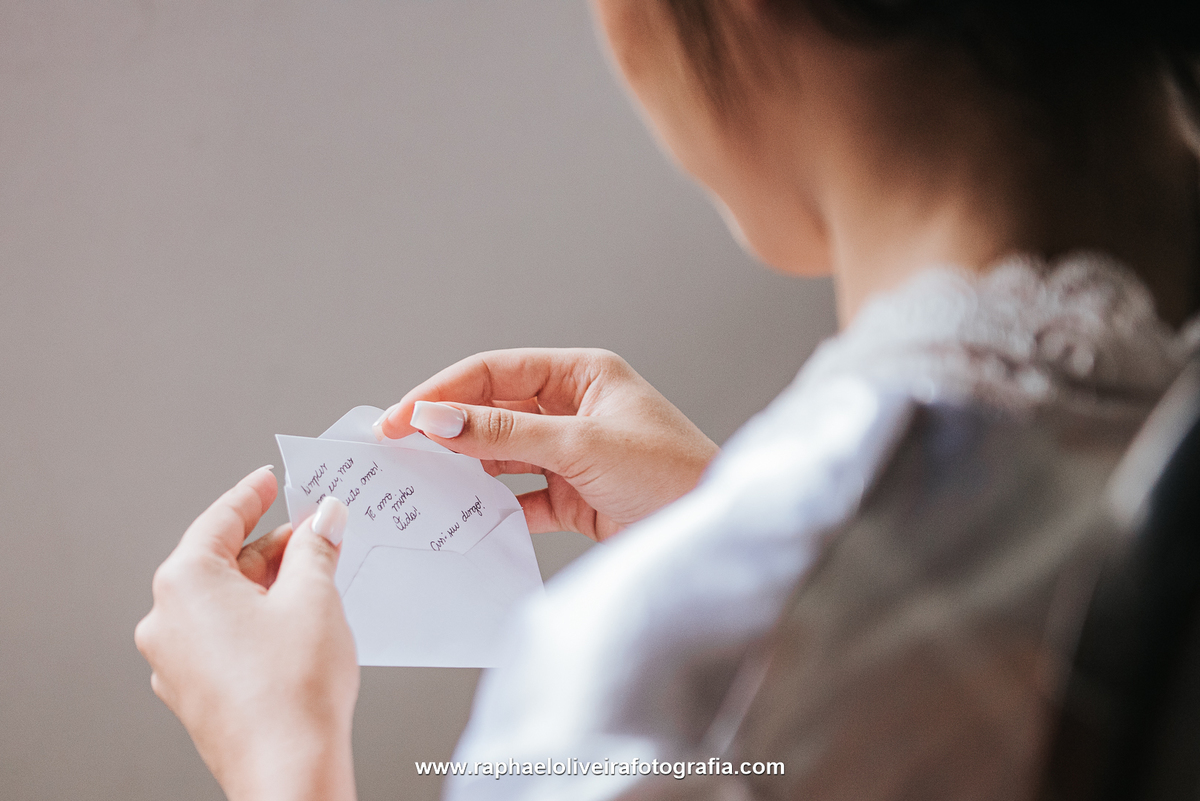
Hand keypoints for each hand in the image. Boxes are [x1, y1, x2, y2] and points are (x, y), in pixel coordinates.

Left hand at [135, 467, 358, 800]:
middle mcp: (167, 620)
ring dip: (268, 585)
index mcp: (184, 584)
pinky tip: (297, 624)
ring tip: (317, 580)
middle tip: (316, 533)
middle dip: (272, 547)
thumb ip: (315, 547)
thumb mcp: (315, 595)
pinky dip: (257, 620)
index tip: (268, 481)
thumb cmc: (292, 690)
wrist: (289, 769)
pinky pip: (223, 637)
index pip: (219, 520)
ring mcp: (174, 661)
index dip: (252, 495)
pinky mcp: (193, 692)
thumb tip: (322, 520)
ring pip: (224, 602)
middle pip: (221, 562)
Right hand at [374, 348, 718, 540]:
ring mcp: (572, 453)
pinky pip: (520, 496)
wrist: (712, 530)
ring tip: (420, 484)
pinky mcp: (575, 496)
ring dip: (466, 469)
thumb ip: (505, 435)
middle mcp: (573, 408)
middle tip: (395, 450)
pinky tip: (464, 517)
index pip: (496, 372)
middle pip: (493, 411)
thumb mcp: (581, 445)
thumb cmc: (669, 472)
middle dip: (447, 429)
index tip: (400, 417)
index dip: (443, 392)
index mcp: (581, 374)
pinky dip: (494, 507)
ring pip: (502, 454)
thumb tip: (437, 420)